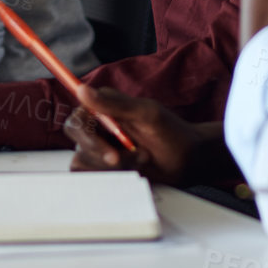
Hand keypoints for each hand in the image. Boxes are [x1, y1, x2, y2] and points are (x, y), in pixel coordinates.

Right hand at [64, 85, 211, 185]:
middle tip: (124, 158)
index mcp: (104, 107)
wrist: (189, 161)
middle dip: (101, 155)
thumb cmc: (173, 133)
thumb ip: (114, 104)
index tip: (110, 152)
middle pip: (78, 143)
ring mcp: (102, 148)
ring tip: (139, 160)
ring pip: (84, 162)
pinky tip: (132, 171)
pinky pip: (93, 176)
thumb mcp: (147, 115)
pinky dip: (111, 177)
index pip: (77, 120)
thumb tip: (82, 90)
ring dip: (113, 166)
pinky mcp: (107, 168)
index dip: (86, 137)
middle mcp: (99, 127)